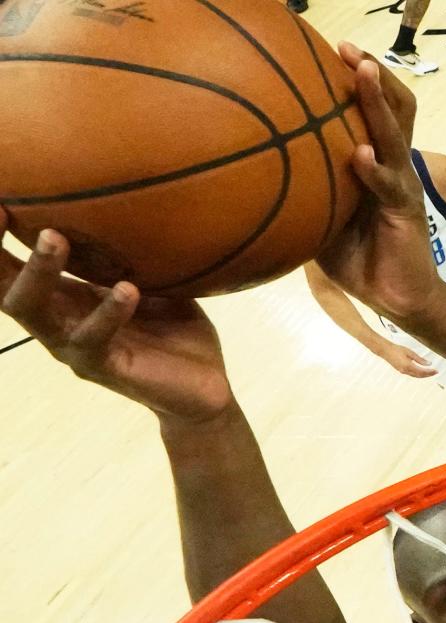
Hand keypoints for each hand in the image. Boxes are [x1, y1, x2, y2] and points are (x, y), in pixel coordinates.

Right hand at [0, 214, 232, 422]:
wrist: (201, 390)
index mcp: (62, 297)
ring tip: (53, 237)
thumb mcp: (148, 277)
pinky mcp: (106, 369)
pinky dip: (108, 312)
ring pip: (36, 313)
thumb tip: (130, 183)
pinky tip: (126, 288)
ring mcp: (76, 348)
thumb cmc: (171, 329)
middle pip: (2, 287)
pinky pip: (95, 339)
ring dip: (40, 273)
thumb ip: (127, 244)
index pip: (8, 265)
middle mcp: (57, 322)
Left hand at [318, 46, 441, 322]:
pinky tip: (362, 156)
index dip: (358, 77)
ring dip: (379, 102)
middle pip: (394, 105)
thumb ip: (305, 192)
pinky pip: (390, 185)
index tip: (332, 49)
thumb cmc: (357, 258)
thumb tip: (258, 176)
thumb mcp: (322, 219)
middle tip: (349, 48)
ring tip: (364, 72)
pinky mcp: (407, 211)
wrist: (394, 297)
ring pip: (395, 133)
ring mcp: (402, 184)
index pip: (373, 109)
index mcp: (375, 162)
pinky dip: (376, 170)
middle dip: (373, 72)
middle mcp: (392, 164)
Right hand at [381, 344, 437, 377]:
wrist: (386, 351)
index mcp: (408, 366)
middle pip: (420, 375)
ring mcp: (403, 372)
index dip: (430, 372)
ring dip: (424, 375)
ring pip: (416, 376)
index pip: (422, 371)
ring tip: (430, 372)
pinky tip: (421, 372)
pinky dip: (418, 374)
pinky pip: (412, 374)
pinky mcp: (401, 371)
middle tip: (435, 372)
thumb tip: (429, 363)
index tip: (436, 371)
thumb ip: (419, 359)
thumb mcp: (410, 352)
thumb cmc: (397, 349)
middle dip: (428, 374)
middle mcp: (405, 371)